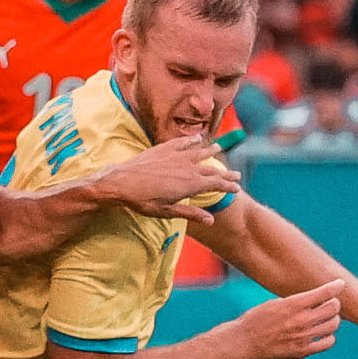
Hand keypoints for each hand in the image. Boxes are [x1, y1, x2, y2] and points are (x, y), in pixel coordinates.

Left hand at [92, 134, 240, 221]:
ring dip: (210, 151)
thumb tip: (211, 220)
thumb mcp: (168, 212)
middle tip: (236, 175)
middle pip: (212, 169)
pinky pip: (182, 142)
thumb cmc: (143, 201)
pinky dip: (192, 140)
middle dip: (225, 173)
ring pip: (199, 152)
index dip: (228, 186)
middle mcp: (187, 167)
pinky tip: (197, 137)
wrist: (121, 182)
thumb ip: (190, 213)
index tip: (237, 189)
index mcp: (191, 184)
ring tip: (218, 149)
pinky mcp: (164, 148)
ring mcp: (176, 156)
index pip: (216, 184)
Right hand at [231, 280, 344, 358]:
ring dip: (333, 319)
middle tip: (329, 303)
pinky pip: (328, 342)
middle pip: (333, 308)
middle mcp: (301, 320)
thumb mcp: (275, 302)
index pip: (325, 292)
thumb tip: (317, 298)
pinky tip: (322, 333)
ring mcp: (303, 337)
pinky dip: (329, 336)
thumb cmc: (256, 319)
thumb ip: (297, 301)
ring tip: (325, 318)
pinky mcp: (302, 351)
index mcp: (294, 304)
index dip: (336, 286)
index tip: (340, 283)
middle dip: (334, 303)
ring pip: (333, 324)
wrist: (243, 342)